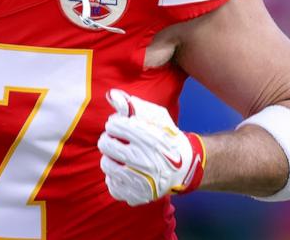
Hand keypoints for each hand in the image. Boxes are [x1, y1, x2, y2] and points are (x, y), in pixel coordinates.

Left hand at [98, 89, 204, 205]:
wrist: (184, 168)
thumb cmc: (167, 138)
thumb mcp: (156, 117)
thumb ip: (134, 105)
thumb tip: (111, 95)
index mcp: (149, 138)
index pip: (114, 125)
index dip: (115, 124)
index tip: (121, 126)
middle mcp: (144, 161)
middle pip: (105, 145)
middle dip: (108, 139)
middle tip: (116, 141)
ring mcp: (140, 181)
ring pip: (106, 165)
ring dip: (110, 158)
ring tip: (121, 157)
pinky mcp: (136, 196)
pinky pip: (112, 185)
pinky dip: (116, 178)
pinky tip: (126, 172)